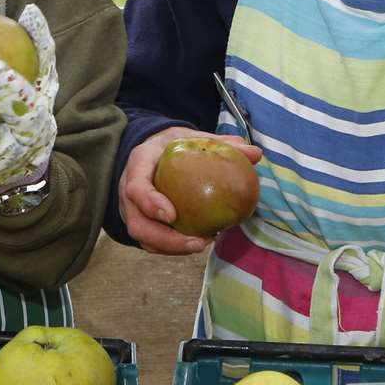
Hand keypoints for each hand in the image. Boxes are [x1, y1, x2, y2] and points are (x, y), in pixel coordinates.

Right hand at [117, 125, 261, 255]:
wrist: (152, 151)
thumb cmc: (172, 145)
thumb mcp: (192, 137)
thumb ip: (221, 143)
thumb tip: (254, 153)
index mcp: (139, 163)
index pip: (136, 187)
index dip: (150, 203)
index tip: (173, 215)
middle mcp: (129, 191)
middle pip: (137, 223)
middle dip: (164, 239)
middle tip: (198, 242)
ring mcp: (133, 210)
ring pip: (144, 238)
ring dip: (172, 247)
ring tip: (203, 243)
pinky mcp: (143, 223)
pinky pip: (154, 242)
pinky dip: (175, 246)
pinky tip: (200, 241)